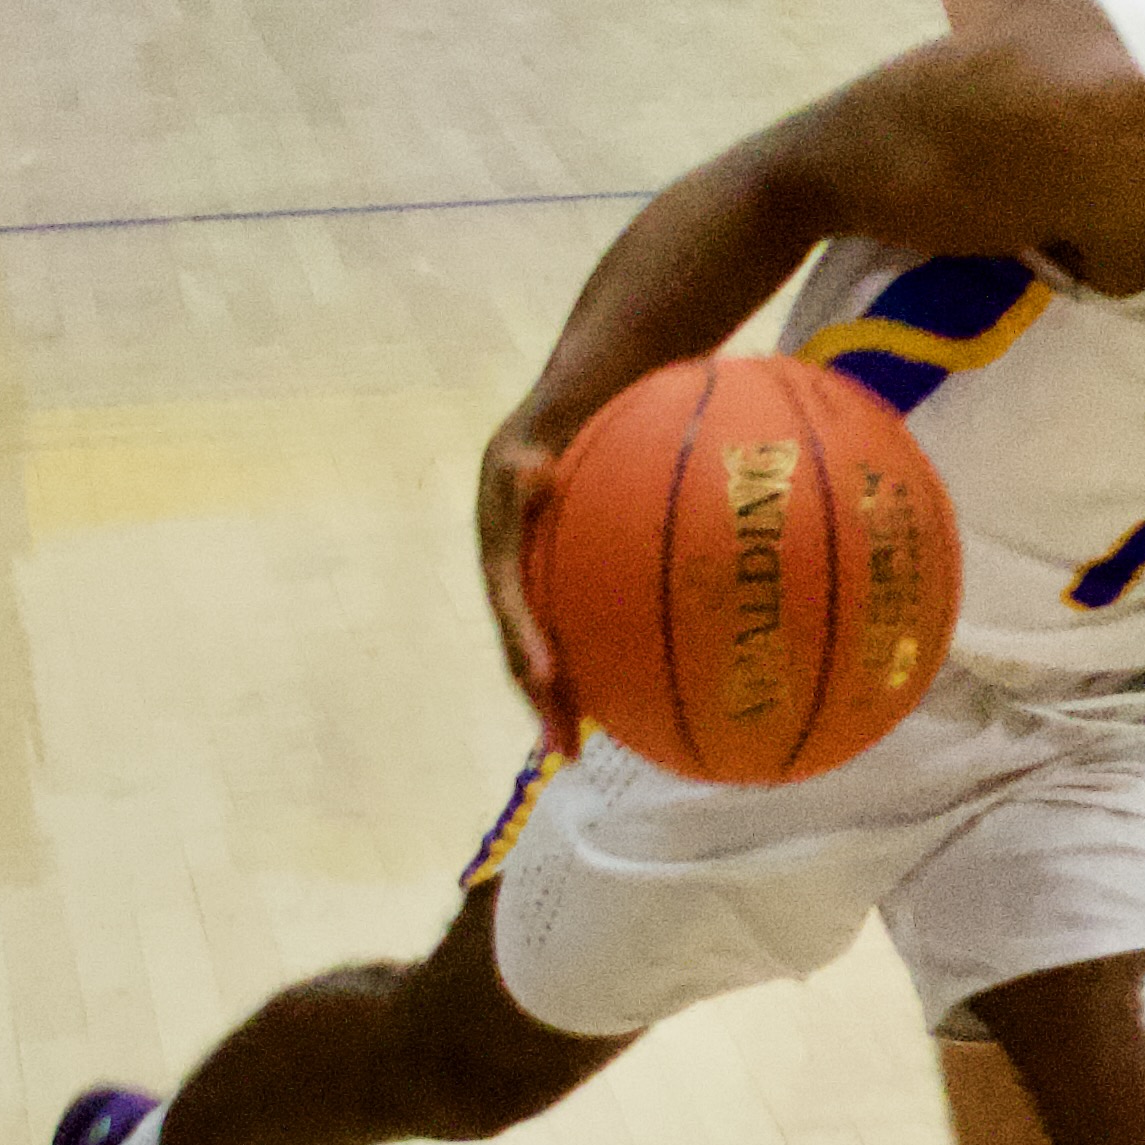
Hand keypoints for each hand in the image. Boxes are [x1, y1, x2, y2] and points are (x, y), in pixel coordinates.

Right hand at [477, 418, 577, 753]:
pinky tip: (644, 692)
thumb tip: (532, 474)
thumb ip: (533, 460)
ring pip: (550, 644)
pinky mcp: (562, 580)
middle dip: (543, 697)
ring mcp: (534, 577)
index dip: (525, 641)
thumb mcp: (545, 426)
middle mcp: (512, 566)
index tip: (550, 678)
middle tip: (566, 749)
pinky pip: (580, 624)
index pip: (508, 598)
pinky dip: (603, 657)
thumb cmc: (571, 407)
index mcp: (501, 535)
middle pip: (523, 642)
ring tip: (585, 745)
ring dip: (567, 695)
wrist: (576, 396)